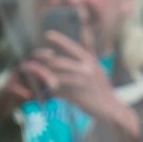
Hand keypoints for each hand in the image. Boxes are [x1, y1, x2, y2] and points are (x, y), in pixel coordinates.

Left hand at [20, 32, 140, 141]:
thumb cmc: (101, 87)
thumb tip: (82, 34)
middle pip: (57, 61)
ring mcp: (81, 82)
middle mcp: (86, 68)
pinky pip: (58, 90)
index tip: (48, 35)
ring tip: (34, 75)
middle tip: (32, 61)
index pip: (72, 46)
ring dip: (41, 76)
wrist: (110, 107)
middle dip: (42, 61)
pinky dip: (49, 90)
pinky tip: (43, 90)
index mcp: (90, 60)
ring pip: (55, 76)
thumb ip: (87, 52)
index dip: (59, 39)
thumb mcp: (96, 66)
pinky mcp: (77, 95)